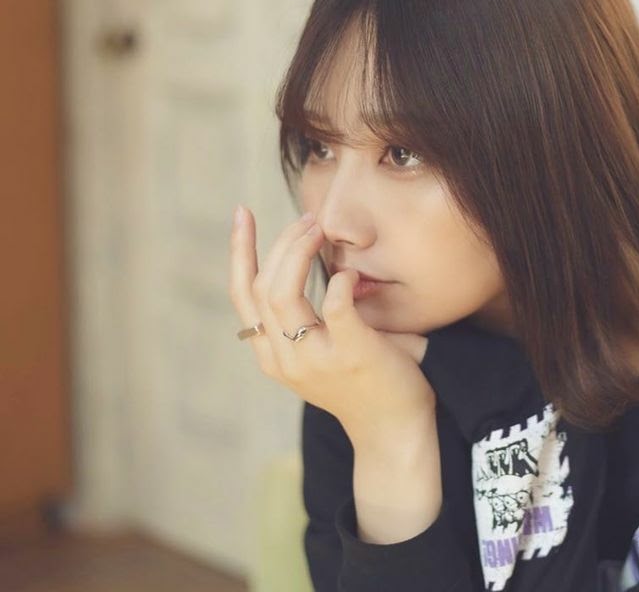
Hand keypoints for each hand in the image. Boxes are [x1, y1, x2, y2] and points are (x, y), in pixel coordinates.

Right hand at [228, 206, 434, 437]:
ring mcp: (314, 358)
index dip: (239, 251)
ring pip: (282, 293)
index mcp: (272, 354)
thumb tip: (319, 264)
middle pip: (261, 286)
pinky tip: (351, 275)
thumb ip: (308, 318)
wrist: (393, 431)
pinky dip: (340, 282)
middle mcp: (284, 358)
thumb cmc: (364, 384)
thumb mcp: (319, 354)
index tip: (242, 213)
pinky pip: (335, 306)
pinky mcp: (350, 354)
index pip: (241, 294)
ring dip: (300, 252)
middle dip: (281, 243)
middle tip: (308, 219)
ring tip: (321, 230)